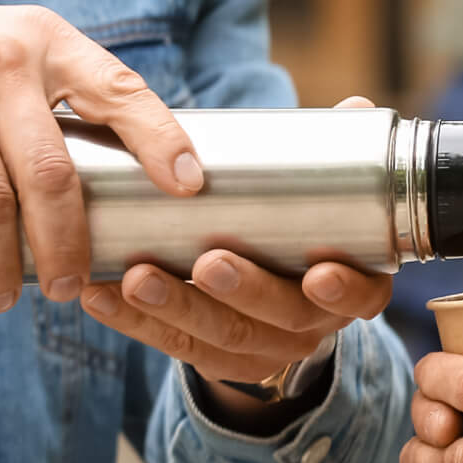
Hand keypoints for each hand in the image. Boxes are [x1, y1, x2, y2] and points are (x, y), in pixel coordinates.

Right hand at [0, 0, 198, 309]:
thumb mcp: (5, 46)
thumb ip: (50, 92)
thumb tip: (113, 171)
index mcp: (48, 42)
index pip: (122, 90)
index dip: (161, 139)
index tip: (189, 186)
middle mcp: (7, 62)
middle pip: (55, 171)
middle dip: (68, 240)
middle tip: (73, 286)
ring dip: (1, 265)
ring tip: (5, 300)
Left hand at [77, 97, 391, 417]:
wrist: (279, 295)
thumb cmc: (304, 229)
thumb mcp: (328, 195)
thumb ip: (339, 152)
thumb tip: (355, 104)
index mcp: (356, 288)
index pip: (362, 298)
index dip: (344, 291)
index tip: (320, 273)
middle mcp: (315, 326)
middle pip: (283, 317)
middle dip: (242, 290)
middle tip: (208, 260)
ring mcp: (264, 349)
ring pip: (222, 337)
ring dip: (176, 307)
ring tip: (135, 276)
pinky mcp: (214, 359)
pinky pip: (175, 346)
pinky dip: (135, 323)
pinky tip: (100, 297)